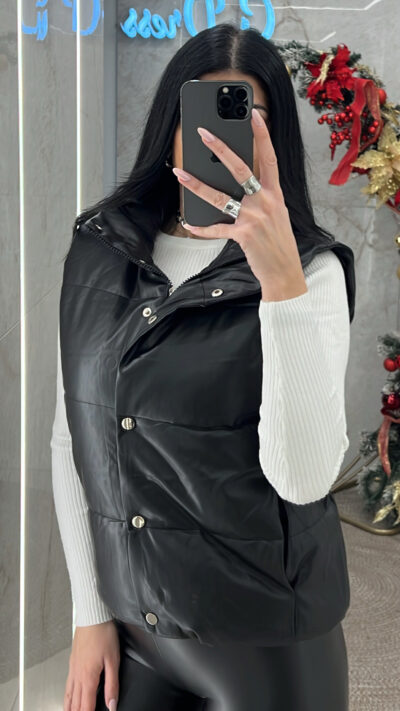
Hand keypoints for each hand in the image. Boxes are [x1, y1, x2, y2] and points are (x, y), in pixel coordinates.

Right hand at [64, 620, 119, 710]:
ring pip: (69, 694)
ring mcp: (73, 667)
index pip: (86, 706)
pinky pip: (68, 684)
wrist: (92, 615)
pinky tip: (69, 695)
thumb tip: (112, 704)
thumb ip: (112, 685)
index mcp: (88, 677)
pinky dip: (67, 695)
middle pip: (75, 703)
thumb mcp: (113, 660)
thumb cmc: (103, 633)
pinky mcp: (73, 661)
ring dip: (69, 707)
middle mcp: (78, 674)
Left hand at [172, 107, 307, 301]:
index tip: (254, 115)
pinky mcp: (243, 235)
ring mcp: (254, 218)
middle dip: (220, 149)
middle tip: (203, 134)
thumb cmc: (278, 243)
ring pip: (220, 197)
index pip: (269, 158)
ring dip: (197, 185)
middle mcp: (265, 202)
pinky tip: (189, 223)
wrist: (284, 271)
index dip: (262, 135)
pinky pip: (216, 228)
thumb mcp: (276, 214)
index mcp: (275, 194)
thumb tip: (237, 187)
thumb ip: (261, 198)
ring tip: (180, 174)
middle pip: (240, 169)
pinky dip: (201, 228)